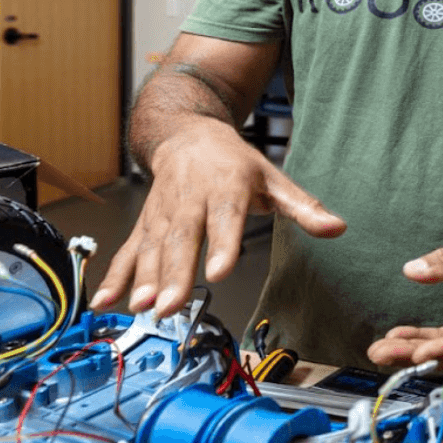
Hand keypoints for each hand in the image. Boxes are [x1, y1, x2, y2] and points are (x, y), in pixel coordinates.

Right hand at [91, 118, 344, 318]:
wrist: (185, 134)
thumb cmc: (234, 162)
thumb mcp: (273, 178)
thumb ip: (303, 207)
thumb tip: (337, 227)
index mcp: (226, 186)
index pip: (225, 217)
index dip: (222, 244)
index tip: (219, 271)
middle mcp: (190, 199)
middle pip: (182, 239)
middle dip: (174, 274)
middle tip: (170, 306)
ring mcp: (162, 213)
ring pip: (152, 247)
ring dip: (144, 279)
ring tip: (142, 308)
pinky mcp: (145, 224)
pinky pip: (128, 250)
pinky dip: (114, 276)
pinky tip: (105, 301)